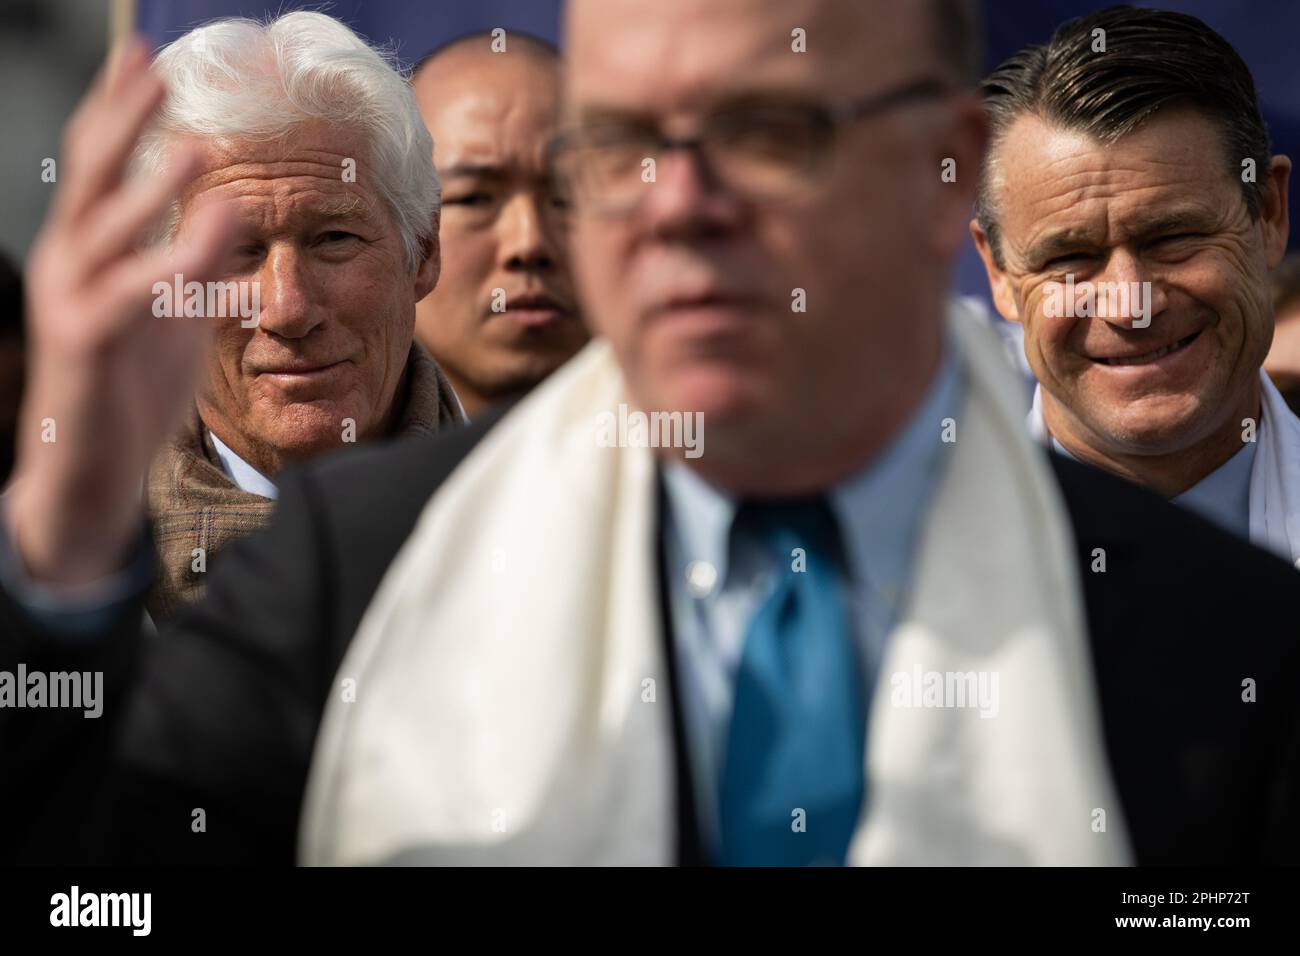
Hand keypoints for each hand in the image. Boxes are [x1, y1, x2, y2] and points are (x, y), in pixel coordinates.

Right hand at [5, 37, 235, 585]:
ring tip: (193, 147)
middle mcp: (68, 262)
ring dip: (149, 185)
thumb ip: (193, 263)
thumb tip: (229, 217)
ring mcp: (71, 299)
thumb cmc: (130, 388)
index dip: (120, 109)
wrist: (95, 467)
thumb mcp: (171, 313)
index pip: (99, 162)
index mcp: (87, 248)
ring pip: (105, 227)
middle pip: (89, 173)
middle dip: (123, 118)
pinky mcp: (84, 343)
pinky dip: (171, 266)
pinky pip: (129, 295)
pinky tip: (211, 247)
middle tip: (155, 66)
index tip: (148, 57)